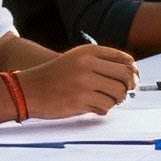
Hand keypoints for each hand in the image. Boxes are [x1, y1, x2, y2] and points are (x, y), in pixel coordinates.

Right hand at [18, 45, 136, 118]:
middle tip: (123, 92)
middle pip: (126, 76)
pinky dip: (104, 109)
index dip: (133, 71)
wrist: (27, 90)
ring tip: (105, 100)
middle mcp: (88, 64)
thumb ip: (102, 61)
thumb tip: (133, 72)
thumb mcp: (77, 59)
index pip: (125, 59)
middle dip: (128, 86)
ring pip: (119, 93)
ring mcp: (84, 82)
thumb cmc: (55, 76)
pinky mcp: (80, 100)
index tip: (131, 79)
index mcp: (89, 52)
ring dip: (116, 99)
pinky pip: (106, 106)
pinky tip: (95, 107)